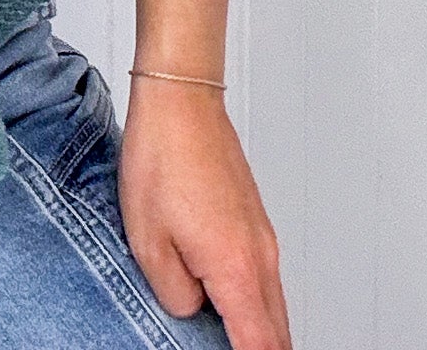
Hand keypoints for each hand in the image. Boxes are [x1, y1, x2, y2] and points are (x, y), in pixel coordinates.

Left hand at [118, 78, 291, 349]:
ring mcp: (262, 237)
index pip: (259, 345)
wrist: (181, 100)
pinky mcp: (255, 221)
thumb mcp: (148, 239)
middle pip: (278, 332)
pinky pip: (265, 277)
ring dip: (259, 330)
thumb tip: (190, 312)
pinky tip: (228, 301)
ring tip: (231, 337)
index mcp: (236, 269)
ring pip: (274, 305)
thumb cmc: (162, 157)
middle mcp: (261, 256)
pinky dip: (255, 301)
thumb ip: (173, 293)